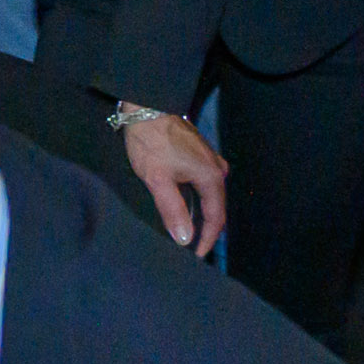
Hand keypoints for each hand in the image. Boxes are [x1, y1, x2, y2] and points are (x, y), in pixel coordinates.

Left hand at [120, 111, 226, 255]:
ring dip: (202, 214)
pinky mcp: (200, 154)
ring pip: (210, 195)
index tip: (198, 257)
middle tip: (195, 249)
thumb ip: (173, 211)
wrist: (146, 106)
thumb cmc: (151, 142)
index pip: (216, 218)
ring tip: (191, 232)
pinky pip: (204, 184)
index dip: (207, 240)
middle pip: (216, 207)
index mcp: (211, 177)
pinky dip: (198, 199)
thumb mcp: (158, 180)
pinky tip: (187, 206)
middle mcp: (217, 169)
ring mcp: (210, 160)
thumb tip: (185, 240)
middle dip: (206, 229)